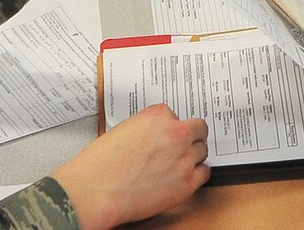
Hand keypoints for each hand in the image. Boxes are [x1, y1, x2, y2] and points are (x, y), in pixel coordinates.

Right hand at [51, 105, 210, 229]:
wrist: (98, 189)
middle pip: (198, 130)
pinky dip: (197, 174)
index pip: (177, 116)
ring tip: (179, 162)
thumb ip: (148, 128)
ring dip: (193, 155)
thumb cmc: (103, 162)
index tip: (168, 135)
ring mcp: (184, 158)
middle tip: (180, 146)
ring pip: (203, 151)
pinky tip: (185, 175)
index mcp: (158, 115)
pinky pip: (205, 172)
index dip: (171, 127)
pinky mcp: (187, 182)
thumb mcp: (125, 129)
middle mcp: (175, 133)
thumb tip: (156, 137)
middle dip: (190, 137)